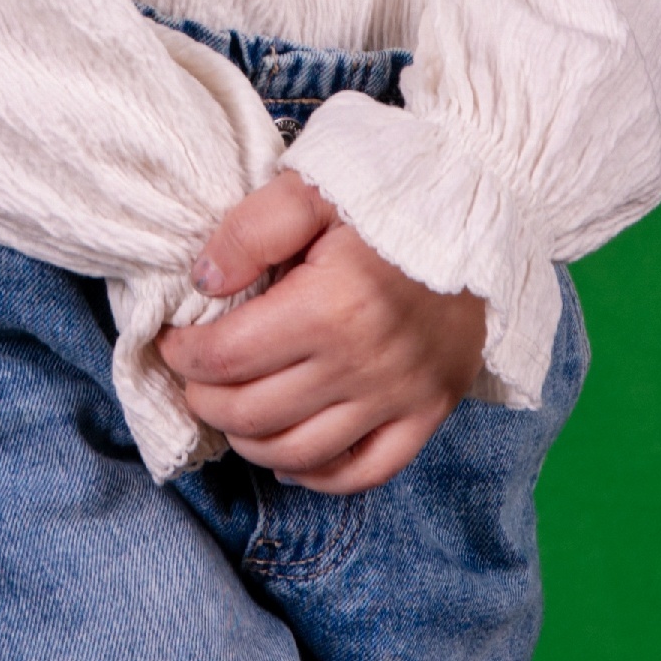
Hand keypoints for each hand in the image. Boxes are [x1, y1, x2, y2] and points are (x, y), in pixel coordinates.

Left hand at [156, 169, 486, 492]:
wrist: (487, 202)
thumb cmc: (394, 189)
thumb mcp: (313, 186)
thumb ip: (251, 231)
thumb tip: (203, 283)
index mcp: (330, 306)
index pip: (226, 358)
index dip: (184, 355)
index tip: (173, 340)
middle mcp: (364, 363)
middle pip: (252, 412)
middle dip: (204, 400)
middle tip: (193, 377)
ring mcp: (400, 395)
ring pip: (298, 451)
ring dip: (248, 441)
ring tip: (230, 411)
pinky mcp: (429, 411)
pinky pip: (364, 471)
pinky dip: (316, 475)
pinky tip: (288, 456)